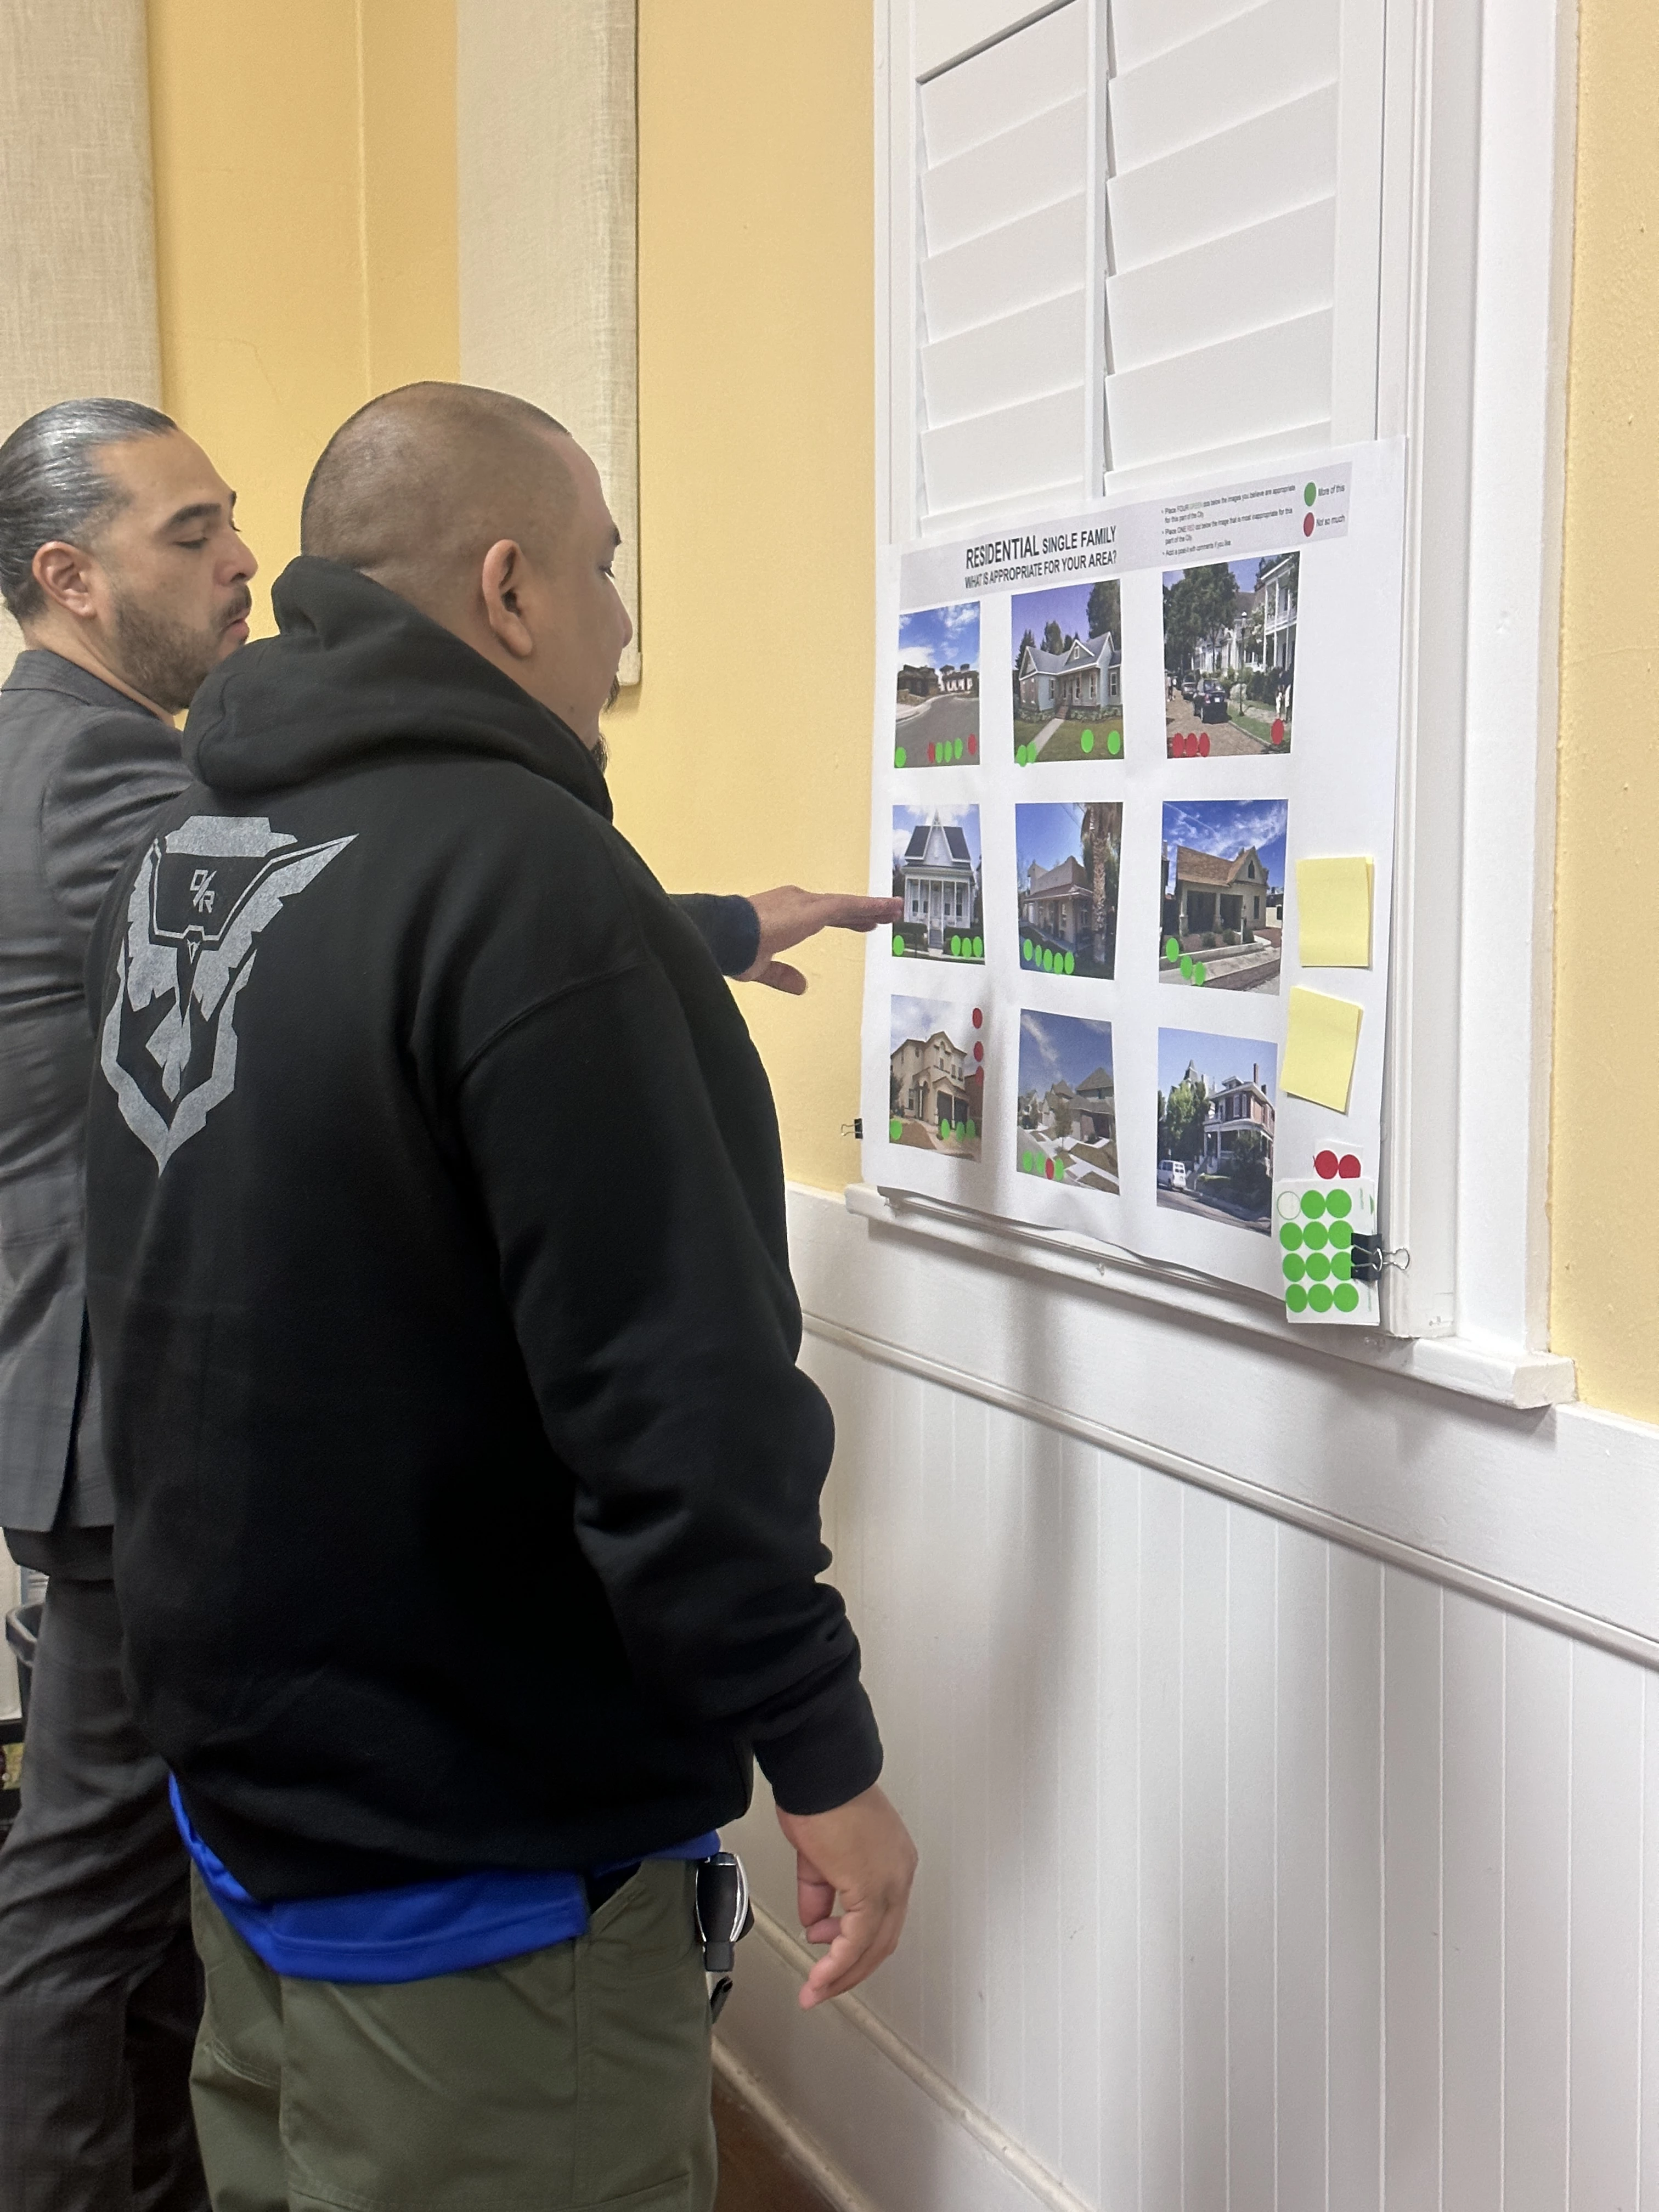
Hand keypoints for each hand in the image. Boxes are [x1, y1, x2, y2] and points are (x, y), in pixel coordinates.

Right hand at [739, 887, 902, 995]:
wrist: (721, 933)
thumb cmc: (734, 948)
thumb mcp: (761, 967)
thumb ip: (782, 975)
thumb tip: (801, 986)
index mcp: (784, 915)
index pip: (821, 915)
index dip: (844, 920)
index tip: (862, 923)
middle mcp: (796, 903)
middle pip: (838, 908)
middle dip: (862, 913)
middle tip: (884, 916)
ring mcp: (804, 903)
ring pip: (847, 905)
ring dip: (873, 908)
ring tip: (895, 909)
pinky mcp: (812, 909)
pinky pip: (848, 906)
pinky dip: (871, 906)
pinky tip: (888, 908)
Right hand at [774, 1783, 916, 2008]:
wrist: (819, 1772)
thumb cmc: (820, 1797)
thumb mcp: (818, 1854)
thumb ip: (819, 1890)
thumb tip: (813, 1921)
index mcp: (892, 1862)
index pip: (880, 1917)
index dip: (853, 1943)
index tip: (824, 1951)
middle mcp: (899, 1874)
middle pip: (882, 1939)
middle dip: (850, 1968)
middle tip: (823, 1984)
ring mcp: (889, 1882)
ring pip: (872, 1946)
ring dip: (843, 1973)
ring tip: (817, 1985)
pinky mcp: (871, 1888)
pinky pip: (857, 1940)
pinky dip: (837, 1963)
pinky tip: (819, 1975)